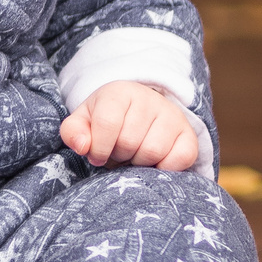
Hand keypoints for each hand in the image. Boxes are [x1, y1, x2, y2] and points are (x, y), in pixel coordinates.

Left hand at [60, 82, 199, 170]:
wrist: (139, 111)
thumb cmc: (107, 120)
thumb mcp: (84, 121)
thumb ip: (73, 132)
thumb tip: (83, 146)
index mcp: (119, 92)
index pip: (107, 124)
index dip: (99, 148)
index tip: (98, 155)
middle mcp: (149, 100)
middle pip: (129, 142)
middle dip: (119, 156)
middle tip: (119, 153)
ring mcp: (172, 116)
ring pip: (152, 152)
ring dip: (138, 163)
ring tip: (134, 155)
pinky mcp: (188, 135)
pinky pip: (179, 159)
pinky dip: (163, 169)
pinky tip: (153, 162)